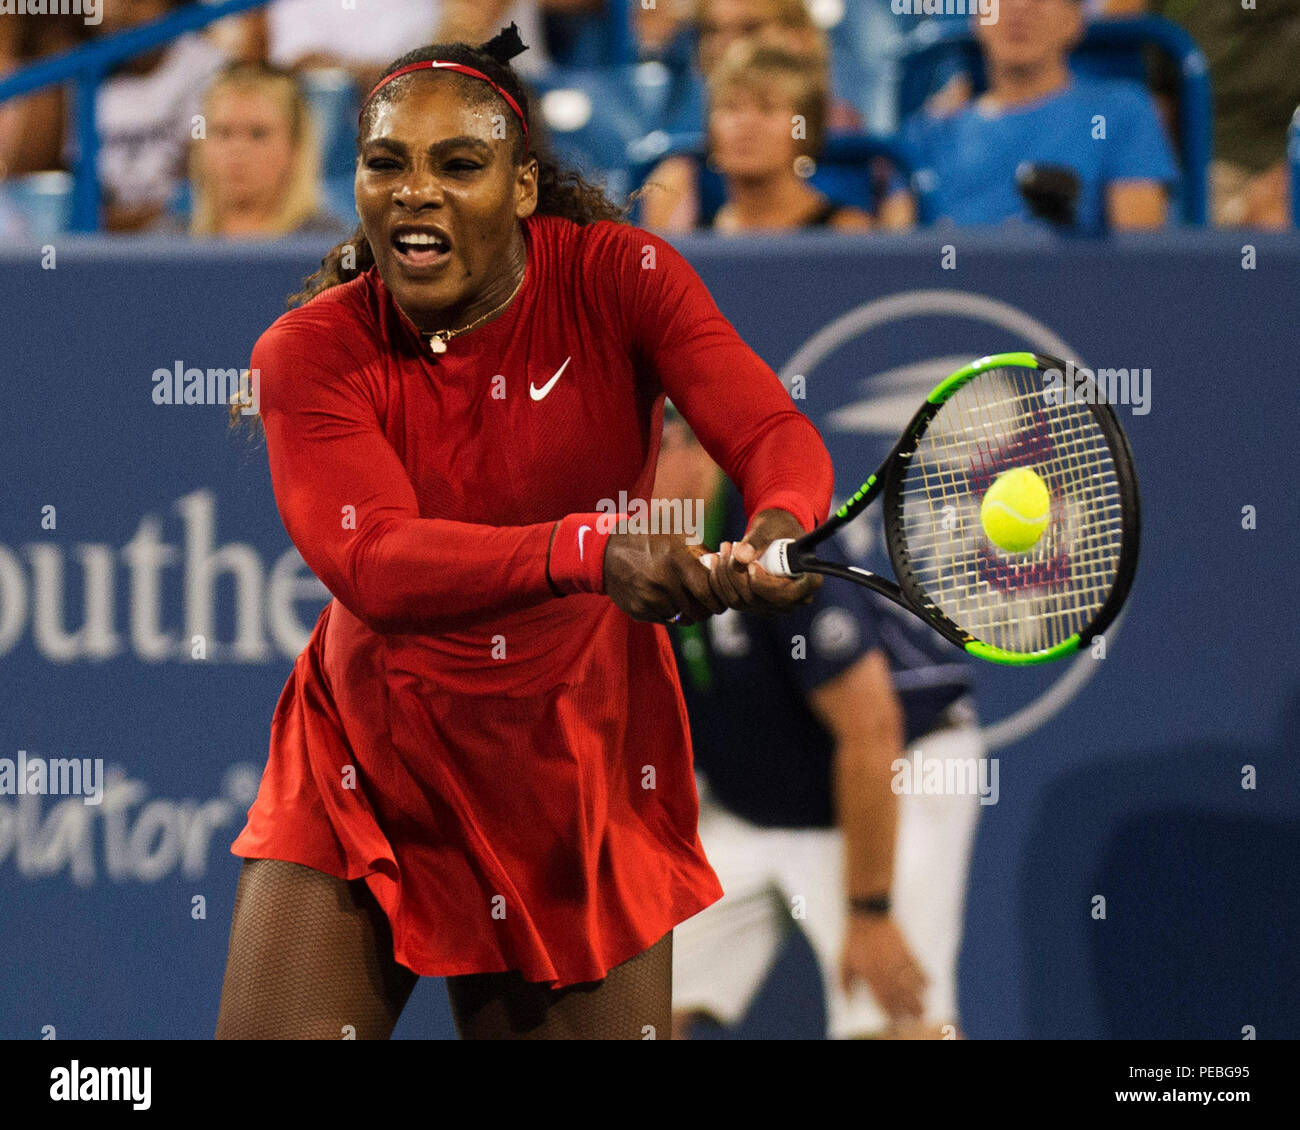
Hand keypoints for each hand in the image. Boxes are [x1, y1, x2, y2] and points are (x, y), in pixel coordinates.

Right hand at [604, 532, 724, 625]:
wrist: (607, 552)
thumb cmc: (650, 540)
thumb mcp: (677, 536)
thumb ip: (702, 553)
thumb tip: (726, 567)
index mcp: (677, 561)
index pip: (709, 593)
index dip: (717, 600)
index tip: (720, 601)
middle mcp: (664, 582)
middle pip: (697, 611)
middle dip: (706, 610)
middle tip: (708, 606)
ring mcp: (650, 599)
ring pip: (682, 618)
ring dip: (687, 613)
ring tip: (685, 600)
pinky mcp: (639, 611)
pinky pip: (664, 620)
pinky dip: (669, 614)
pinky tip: (665, 600)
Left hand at [703, 508, 821, 614]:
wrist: (773, 532)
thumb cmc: (779, 527)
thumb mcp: (771, 528)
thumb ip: (758, 540)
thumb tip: (741, 555)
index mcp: (808, 581)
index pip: (785, 595)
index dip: (763, 584)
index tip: (751, 565)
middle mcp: (794, 599)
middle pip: (757, 599)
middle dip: (736, 574)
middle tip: (729, 546)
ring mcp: (774, 605)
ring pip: (740, 601)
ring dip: (724, 575)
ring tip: (723, 548)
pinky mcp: (755, 605)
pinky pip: (731, 600)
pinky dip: (719, 581)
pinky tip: (717, 559)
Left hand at [840, 914, 927, 1023]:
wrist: (867, 913)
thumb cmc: (853, 938)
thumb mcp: (842, 960)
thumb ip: (843, 983)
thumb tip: (845, 1002)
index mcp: (869, 973)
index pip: (882, 997)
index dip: (891, 1011)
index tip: (897, 1021)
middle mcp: (885, 968)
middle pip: (900, 993)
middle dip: (909, 1008)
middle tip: (918, 1018)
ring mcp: (896, 958)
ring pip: (911, 982)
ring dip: (919, 996)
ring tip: (924, 1008)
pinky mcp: (905, 947)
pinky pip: (917, 965)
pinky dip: (924, 976)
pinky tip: (930, 984)